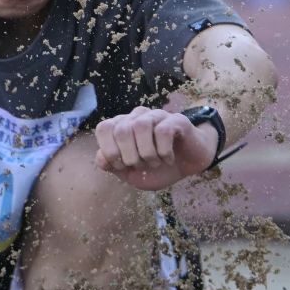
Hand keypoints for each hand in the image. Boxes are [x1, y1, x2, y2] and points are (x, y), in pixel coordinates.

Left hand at [93, 106, 218, 191]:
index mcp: (123, 126)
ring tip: (155, 163)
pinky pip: (163, 130)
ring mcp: (157, 116)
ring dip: (147, 153)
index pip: (104, 128)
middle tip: (141, 166)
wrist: (188, 166)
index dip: (109, 150)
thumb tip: (102, 158)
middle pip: (121, 129)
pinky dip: (163, 151)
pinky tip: (168, 159)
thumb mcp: (131, 173)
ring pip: (141, 126)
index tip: (121, 167)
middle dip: (129, 156)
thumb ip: (113, 165)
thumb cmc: (157, 167)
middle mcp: (137, 117)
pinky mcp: (176, 120)